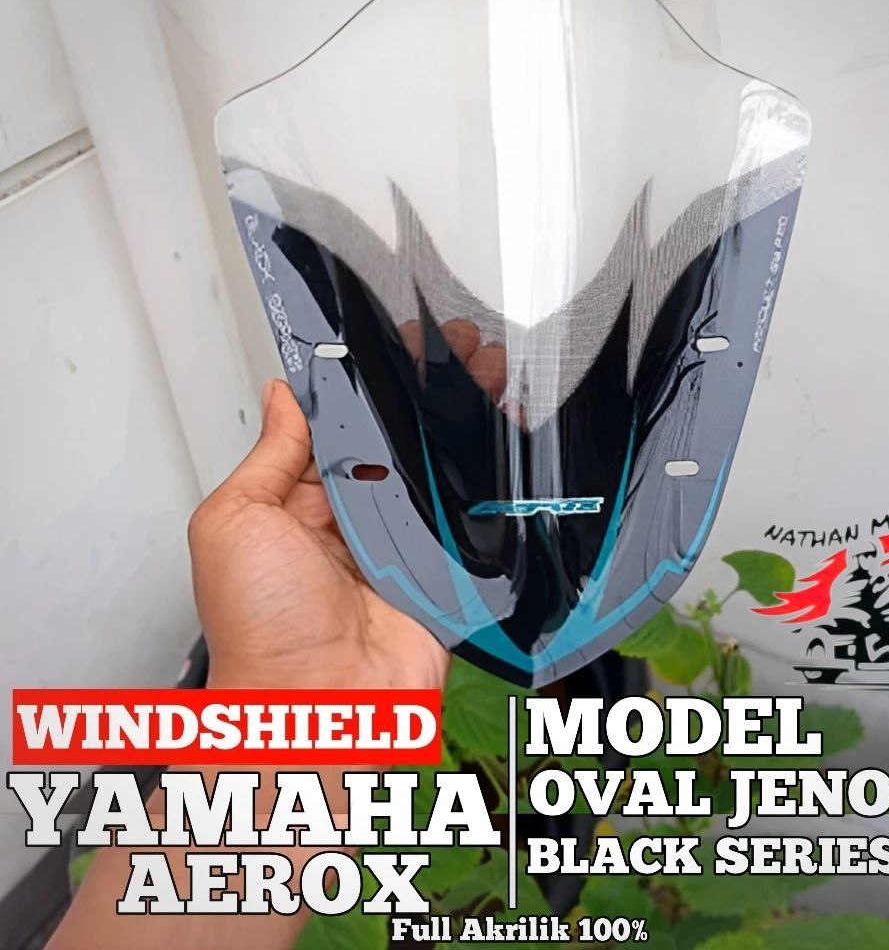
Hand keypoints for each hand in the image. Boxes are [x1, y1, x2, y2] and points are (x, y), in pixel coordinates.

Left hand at [187, 379, 448, 690]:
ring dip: (448, 441)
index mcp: (294, 509)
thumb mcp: (234, 521)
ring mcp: (393, 551)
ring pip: (427, 480)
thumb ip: (268, 456)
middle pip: (386, 451)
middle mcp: (346, 528)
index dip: (356, 395)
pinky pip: (458, 526)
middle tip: (439, 356)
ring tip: (475, 381)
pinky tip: (489, 451)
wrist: (320, 703)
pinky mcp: (434, 576)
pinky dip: (475, 494)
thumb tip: (282, 399)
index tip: (386, 351)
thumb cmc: (261, 630)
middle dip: (411, 410)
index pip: (332, 434)